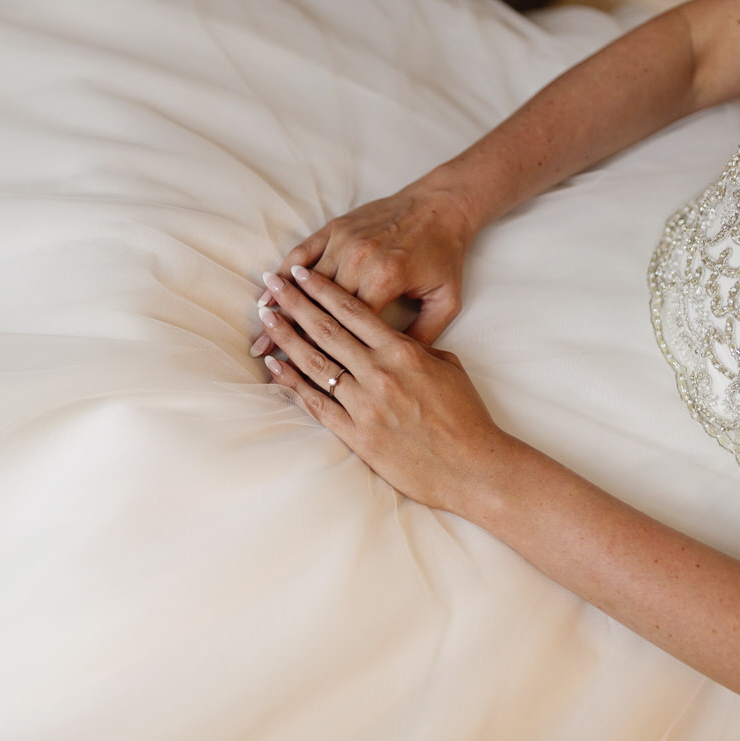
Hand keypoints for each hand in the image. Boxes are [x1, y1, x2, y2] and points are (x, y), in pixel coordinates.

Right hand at [250, 181, 475, 357]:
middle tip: (265, 358)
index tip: (303, 371)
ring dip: (279, 309)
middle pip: (316, 306)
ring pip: (302, 283)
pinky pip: (301, 254)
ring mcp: (343, 241)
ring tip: (260, 335)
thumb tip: (397, 368)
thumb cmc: (445, 255)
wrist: (442, 205)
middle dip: (290, 335)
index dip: (322, 349)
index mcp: (384, 280)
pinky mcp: (335, 228)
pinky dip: (282, 275)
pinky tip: (266, 294)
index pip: (344, 324)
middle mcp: (359, 259)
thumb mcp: (446, 301)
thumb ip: (422, 335)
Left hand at [254, 265, 513, 513]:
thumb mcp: (448, 367)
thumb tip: (394, 338)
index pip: (352, 311)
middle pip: (326, 330)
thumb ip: (416, 348)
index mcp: (402, 351)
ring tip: (266, 318)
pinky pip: (316, 403)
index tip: (300, 275)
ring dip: (286, 338)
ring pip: (315, 363)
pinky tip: (273, 367)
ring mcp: (365, 404)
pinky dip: (291, 383)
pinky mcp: (357, 435)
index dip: (322, 290)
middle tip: (272, 286)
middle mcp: (379, 372)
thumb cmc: (466, 417)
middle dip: (295, 304)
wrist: (473, 466)